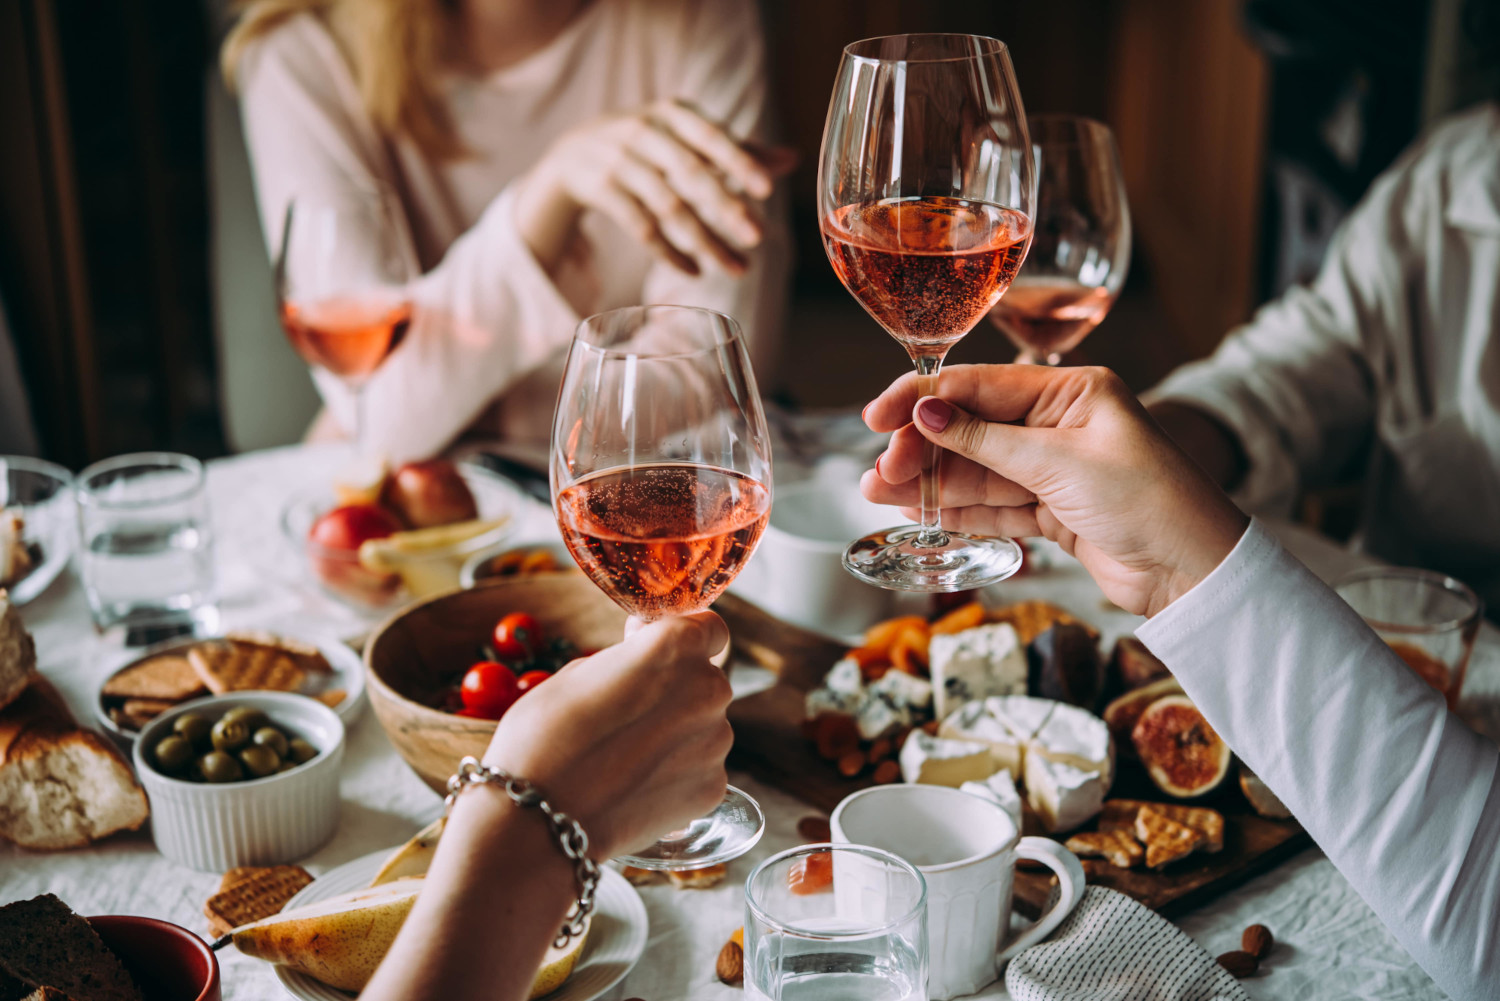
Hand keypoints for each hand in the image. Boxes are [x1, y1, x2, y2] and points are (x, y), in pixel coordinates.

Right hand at [479, 611, 732, 857]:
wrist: (540, 822)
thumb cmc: (544, 738)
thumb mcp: (577, 674)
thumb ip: (628, 662)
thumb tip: (643, 666)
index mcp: (675, 648)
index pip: (708, 628)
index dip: (682, 637)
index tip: (655, 649)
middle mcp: (708, 689)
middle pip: (705, 679)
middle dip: (676, 689)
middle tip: (628, 712)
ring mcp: (716, 743)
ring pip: (704, 726)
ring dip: (676, 733)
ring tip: (626, 756)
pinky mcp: (713, 788)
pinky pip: (701, 768)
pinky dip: (676, 773)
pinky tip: (635, 784)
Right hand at [514, 100, 795, 277]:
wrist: (572, 155)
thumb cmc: (646, 144)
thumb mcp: (685, 136)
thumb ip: (736, 149)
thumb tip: (793, 159)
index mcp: (673, 114)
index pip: (711, 137)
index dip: (739, 162)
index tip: (768, 190)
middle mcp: (643, 132)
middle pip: (690, 175)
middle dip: (725, 208)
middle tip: (758, 238)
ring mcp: (618, 161)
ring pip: (667, 207)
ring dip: (705, 241)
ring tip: (737, 268)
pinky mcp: (600, 191)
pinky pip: (640, 228)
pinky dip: (670, 253)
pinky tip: (696, 272)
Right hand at [861, 365, 1248, 616]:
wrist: (1196, 572)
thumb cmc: (1149, 502)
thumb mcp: (1060, 463)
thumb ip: (987, 440)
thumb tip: (926, 413)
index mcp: (1072, 390)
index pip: (979, 385)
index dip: (923, 399)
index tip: (878, 417)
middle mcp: (1061, 423)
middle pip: (971, 428)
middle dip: (921, 448)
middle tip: (880, 470)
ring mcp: (1056, 468)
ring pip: (977, 470)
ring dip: (930, 481)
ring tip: (880, 492)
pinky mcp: (1054, 511)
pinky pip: (994, 503)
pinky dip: (958, 508)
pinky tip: (920, 509)